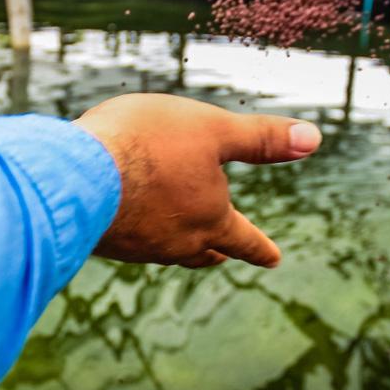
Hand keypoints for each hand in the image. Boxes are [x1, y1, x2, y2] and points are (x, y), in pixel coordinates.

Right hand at [73, 94, 321, 268]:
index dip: (261, 248)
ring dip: (176, 240)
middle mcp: (175, 241)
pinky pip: (129, 237)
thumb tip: (314, 138)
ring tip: (176, 234)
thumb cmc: (148, 145)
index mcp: (210, 219)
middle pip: (204, 251)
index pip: (245, 240)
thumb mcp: (212, 130)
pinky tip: (127, 214)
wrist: (74, 174)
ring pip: (165, 247)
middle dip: (218, 249)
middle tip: (225, 253)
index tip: (275, 259)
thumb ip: (260, 138)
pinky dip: (138, 228)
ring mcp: (136, 245)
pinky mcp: (103, 239)